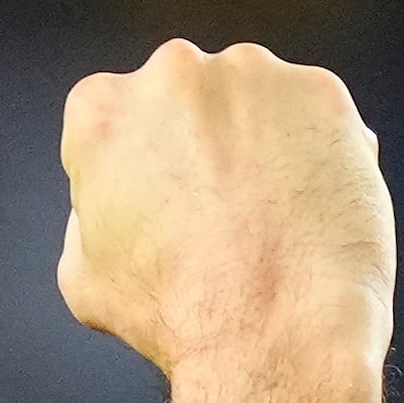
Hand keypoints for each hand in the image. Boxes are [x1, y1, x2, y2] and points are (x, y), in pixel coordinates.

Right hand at [55, 40, 393, 377]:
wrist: (273, 331)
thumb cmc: (176, 314)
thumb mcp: (82, 276)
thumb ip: (89, 213)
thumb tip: (114, 201)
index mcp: (102, 110)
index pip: (113, 122)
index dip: (135, 170)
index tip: (157, 206)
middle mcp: (174, 72)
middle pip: (184, 101)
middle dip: (198, 146)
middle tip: (215, 213)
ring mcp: (254, 75)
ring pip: (253, 102)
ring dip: (257, 144)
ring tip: (267, 219)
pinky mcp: (321, 91)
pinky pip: (314, 116)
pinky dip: (315, 153)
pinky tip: (307, 210)